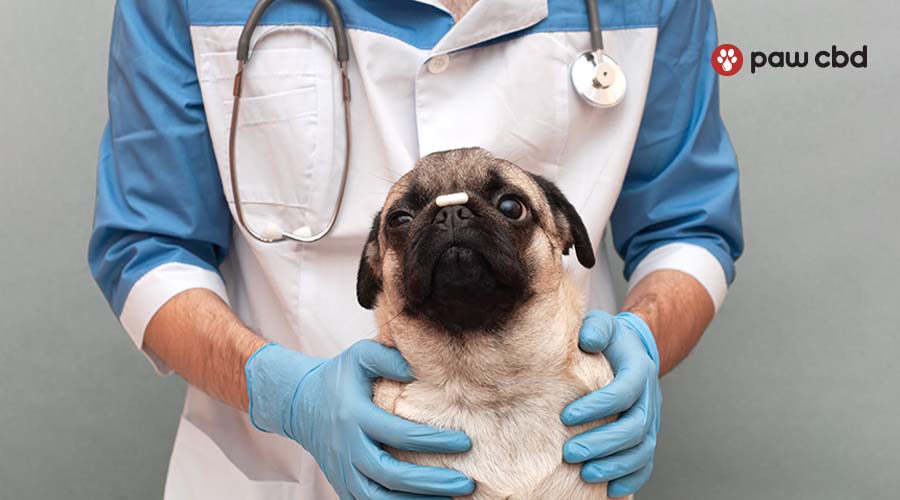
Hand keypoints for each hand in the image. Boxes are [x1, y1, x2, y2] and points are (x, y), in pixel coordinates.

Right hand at [245, 340, 475, 499]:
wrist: (300, 403)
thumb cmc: (340, 377)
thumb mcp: (360, 356)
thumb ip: (388, 357)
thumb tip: (419, 368)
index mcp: (354, 415)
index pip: (397, 434)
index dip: (432, 441)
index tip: (465, 442)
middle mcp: (347, 447)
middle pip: (389, 475)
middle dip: (429, 482)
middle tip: (465, 484)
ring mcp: (342, 470)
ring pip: (378, 498)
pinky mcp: (342, 484)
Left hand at [560, 311, 661, 497]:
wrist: (631, 349)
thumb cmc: (608, 339)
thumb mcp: (601, 325)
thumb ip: (595, 328)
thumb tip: (586, 340)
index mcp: (638, 369)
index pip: (623, 391)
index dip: (598, 406)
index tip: (565, 417)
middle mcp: (649, 397)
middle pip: (634, 427)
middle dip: (602, 443)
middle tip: (569, 453)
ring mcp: (651, 419)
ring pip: (642, 449)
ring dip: (615, 465)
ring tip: (585, 474)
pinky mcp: (646, 435)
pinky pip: (646, 462)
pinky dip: (631, 478)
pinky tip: (610, 490)